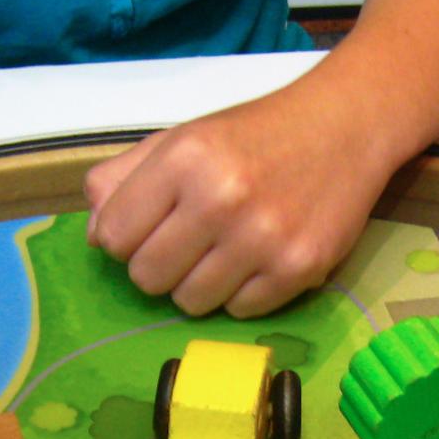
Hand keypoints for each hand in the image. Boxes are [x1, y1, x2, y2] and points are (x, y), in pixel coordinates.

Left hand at [83, 84, 390, 317]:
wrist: (345, 127)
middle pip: (147, 278)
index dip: (124, 238)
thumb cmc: (255, 134)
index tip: (149, 227)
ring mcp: (262, 239)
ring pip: (190, 303)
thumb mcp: (182, 138)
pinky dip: (241, 292)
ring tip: (222, 251)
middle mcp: (220, 199)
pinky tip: (257, 258)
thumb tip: (94, 237)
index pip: (113, 237)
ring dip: (198, 284)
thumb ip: (124, 179)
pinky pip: (239, 311)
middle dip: (158, 266)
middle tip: (187, 243)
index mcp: (183, 159)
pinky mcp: (298, 269)